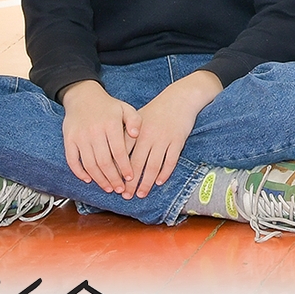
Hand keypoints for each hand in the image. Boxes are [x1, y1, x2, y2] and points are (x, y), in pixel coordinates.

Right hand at [60, 80, 139, 196]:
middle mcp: (94, 132)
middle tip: (120, 189)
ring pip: (89, 164)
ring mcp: (80, 137)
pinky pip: (72, 160)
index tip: (130, 178)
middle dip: (113, 178)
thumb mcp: (125, 108)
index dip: (125, 167)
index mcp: (110, 124)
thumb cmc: (108, 106)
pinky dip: (79, 173)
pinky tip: (88, 180)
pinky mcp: (68, 140)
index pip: (119, 151)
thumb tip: (137, 135)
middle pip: (104, 161)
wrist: (82, 97)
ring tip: (108, 188)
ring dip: (99, 179)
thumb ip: (135, 120)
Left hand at [124, 68, 219, 196]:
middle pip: (136, 164)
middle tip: (125, 195)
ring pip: (153, 166)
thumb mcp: (138, 118)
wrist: (181, 98)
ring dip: (146, 182)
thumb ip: (126, 134)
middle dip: (130, 182)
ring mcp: (164, 139)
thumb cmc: (157, 109)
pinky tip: (160, 182)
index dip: (117, 171)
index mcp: (136, 131)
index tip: (113, 183)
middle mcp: (148, 136)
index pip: (123, 154)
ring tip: (141, 194)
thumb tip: (114, 154)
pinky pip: (170, 161)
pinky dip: (165, 173)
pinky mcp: (178, 140)